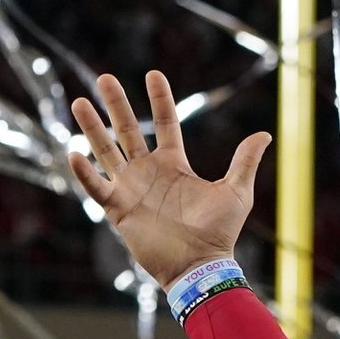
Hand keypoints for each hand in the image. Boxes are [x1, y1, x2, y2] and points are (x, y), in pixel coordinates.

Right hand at [66, 70, 270, 285]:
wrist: (200, 265)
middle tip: (104, 78)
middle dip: (116, 105)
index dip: (159, 100)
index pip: (165, 124)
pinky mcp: (118, 210)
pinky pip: (96, 188)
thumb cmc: (219, 233)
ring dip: (92, 128)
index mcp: (174, 165)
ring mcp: (131, 189)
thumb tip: (265, 134)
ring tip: (78, 102)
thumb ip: (245, 162)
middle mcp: (149, 173)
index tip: (153, 74)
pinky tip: (74, 153)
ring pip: (106, 152)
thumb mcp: (236, 192)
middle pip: (127, 131)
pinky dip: (84, 173)